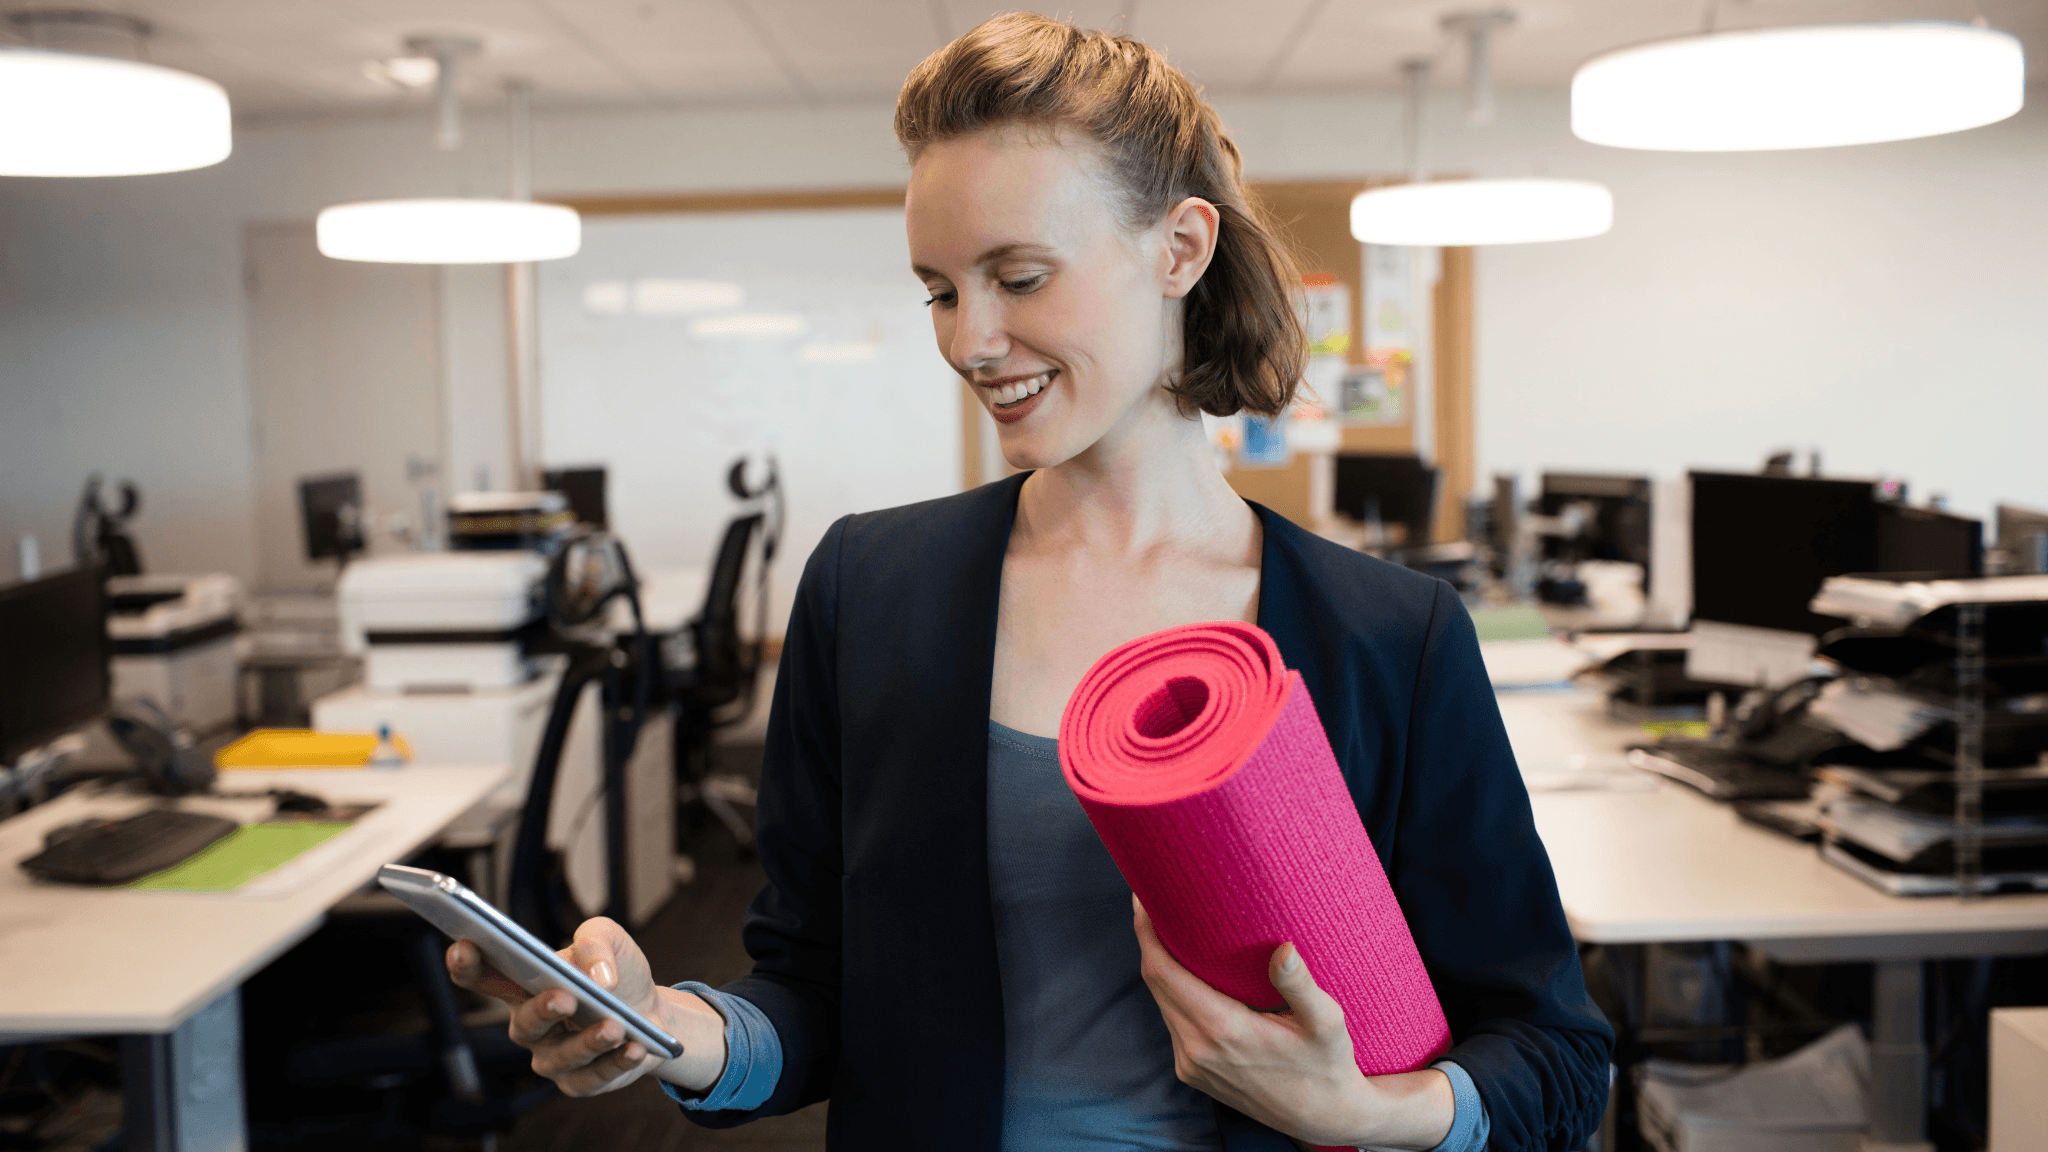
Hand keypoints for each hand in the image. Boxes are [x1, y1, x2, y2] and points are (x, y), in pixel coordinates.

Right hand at [445, 916, 727, 1096]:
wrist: (652, 1011)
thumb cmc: (616, 973)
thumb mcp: (609, 939)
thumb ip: (595, 942)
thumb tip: (598, 976)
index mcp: (525, 986)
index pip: (485, 977)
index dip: (467, 965)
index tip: (463, 948)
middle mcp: (532, 1026)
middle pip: (524, 1025)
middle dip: (543, 1011)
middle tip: (566, 998)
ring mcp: (553, 1057)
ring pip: (562, 1056)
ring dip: (588, 1041)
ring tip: (614, 1026)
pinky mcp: (581, 1082)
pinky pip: (595, 1077)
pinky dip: (617, 1061)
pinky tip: (634, 1047)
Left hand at [1133, 897, 1452, 1149]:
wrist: (1324, 1118)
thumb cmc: (1328, 1066)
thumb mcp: (1326, 1024)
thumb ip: (1301, 987)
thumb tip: (1283, 949)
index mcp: (1223, 1030)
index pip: (1164, 971)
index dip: (1147, 932)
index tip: (1145, 898)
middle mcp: (1198, 1048)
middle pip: (1155, 982)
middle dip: (1150, 939)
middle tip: (1156, 899)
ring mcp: (1192, 1064)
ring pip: (1162, 1002)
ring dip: (1161, 966)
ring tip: (1170, 928)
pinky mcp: (1193, 1072)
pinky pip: (1172, 1022)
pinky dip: (1173, 992)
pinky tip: (1186, 971)